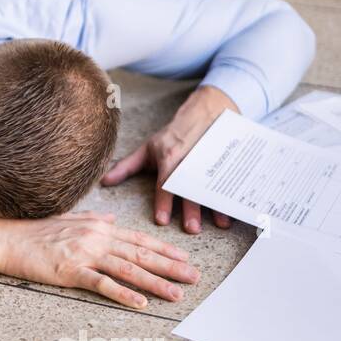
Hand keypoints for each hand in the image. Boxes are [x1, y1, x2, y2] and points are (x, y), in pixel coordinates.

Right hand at [0, 211, 198, 309]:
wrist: (6, 238)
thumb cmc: (33, 231)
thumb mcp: (67, 219)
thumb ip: (91, 219)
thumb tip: (110, 219)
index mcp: (98, 227)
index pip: (139, 239)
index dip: (165, 249)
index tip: (185, 258)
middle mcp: (96, 238)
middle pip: (141, 254)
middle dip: (171, 267)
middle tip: (195, 277)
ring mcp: (84, 254)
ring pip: (128, 269)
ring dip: (156, 283)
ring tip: (177, 295)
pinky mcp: (71, 271)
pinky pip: (102, 284)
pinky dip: (124, 293)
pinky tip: (140, 303)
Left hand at [103, 85, 236, 233]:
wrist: (207, 111)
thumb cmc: (171, 136)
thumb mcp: (147, 148)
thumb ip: (126, 167)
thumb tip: (103, 182)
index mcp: (169, 157)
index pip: (164, 182)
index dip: (163, 201)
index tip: (161, 221)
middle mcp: (189, 160)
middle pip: (190, 186)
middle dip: (191, 208)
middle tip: (192, 229)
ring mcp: (210, 160)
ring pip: (213, 184)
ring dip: (217, 205)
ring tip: (221, 224)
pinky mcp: (226, 160)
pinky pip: (231, 178)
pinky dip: (234, 194)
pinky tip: (237, 209)